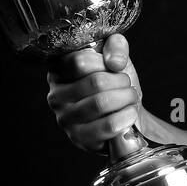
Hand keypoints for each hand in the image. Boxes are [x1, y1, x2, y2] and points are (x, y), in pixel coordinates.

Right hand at [46, 32, 143, 153]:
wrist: (125, 113)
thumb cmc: (115, 83)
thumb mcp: (116, 57)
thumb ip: (116, 46)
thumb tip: (115, 62)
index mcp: (59, 71)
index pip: (80, 61)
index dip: (104, 62)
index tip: (113, 66)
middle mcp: (56, 96)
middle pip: (95, 82)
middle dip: (121, 81)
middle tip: (127, 84)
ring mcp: (65, 120)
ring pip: (101, 103)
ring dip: (126, 98)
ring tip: (130, 98)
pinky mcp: (80, 139)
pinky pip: (107, 126)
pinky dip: (126, 117)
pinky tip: (130, 113)